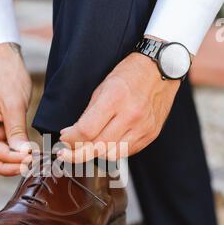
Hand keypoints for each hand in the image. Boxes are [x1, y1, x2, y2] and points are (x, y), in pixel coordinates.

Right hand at [0, 43, 32, 175]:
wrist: (6, 65)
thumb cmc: (8, 79)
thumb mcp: (14, 105)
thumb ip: (16, 131)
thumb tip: (23, 153)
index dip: (9, 158)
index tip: (29, 159)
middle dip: (6, 167)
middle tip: (28, 168)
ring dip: (8, 164)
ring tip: (28, 164)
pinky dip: (11, 156)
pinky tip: (25, 157)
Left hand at [59, 52, 179, 161]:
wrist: (162, 69)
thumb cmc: (129, 75)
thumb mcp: (102, 88)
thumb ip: (87, 115)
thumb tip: (70, 135)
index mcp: (115, 98)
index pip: (86, 130)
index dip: (70, 140)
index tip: (63, 140)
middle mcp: (131, 115)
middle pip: (97, 147)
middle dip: (76, 153)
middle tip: (65, 153)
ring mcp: (143, 127)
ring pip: (111, 154)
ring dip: (95, 154)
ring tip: (86, 148)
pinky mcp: (151, 135)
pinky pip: (126, 152)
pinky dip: (112, 151)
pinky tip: (106, 144)